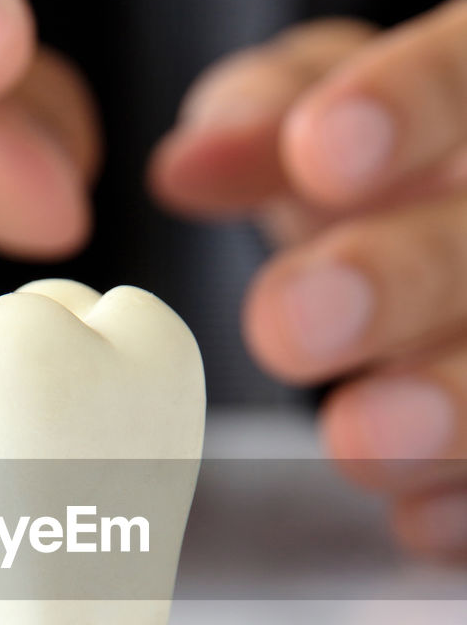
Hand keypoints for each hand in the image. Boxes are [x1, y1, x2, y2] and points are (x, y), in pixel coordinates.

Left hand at [149, 6, 466, 560]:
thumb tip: (185, 166)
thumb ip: (265, 116)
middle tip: (289, 324)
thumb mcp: (328, 110)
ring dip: (447, 408)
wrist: (452, 229)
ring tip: (356, 437)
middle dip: (397, 282)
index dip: (407, 108)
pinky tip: (417, 516)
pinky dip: (466, 502)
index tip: (319, 151)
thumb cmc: (389, 166)